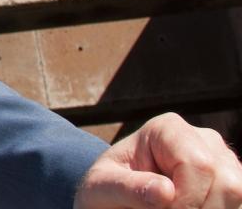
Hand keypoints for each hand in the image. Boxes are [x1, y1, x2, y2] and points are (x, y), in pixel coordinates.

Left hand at [75, 112, 241, 208]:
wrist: (115, 196)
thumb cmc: (106, 188)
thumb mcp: (101, 188)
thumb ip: (127, 188)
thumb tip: (165, 192)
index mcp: (168, 129)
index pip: (198, 164)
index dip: (186, 198)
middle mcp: (203, 139)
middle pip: (225, 183)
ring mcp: (223, 160)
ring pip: (237, 194)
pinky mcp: (231, 182)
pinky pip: (238, 205)